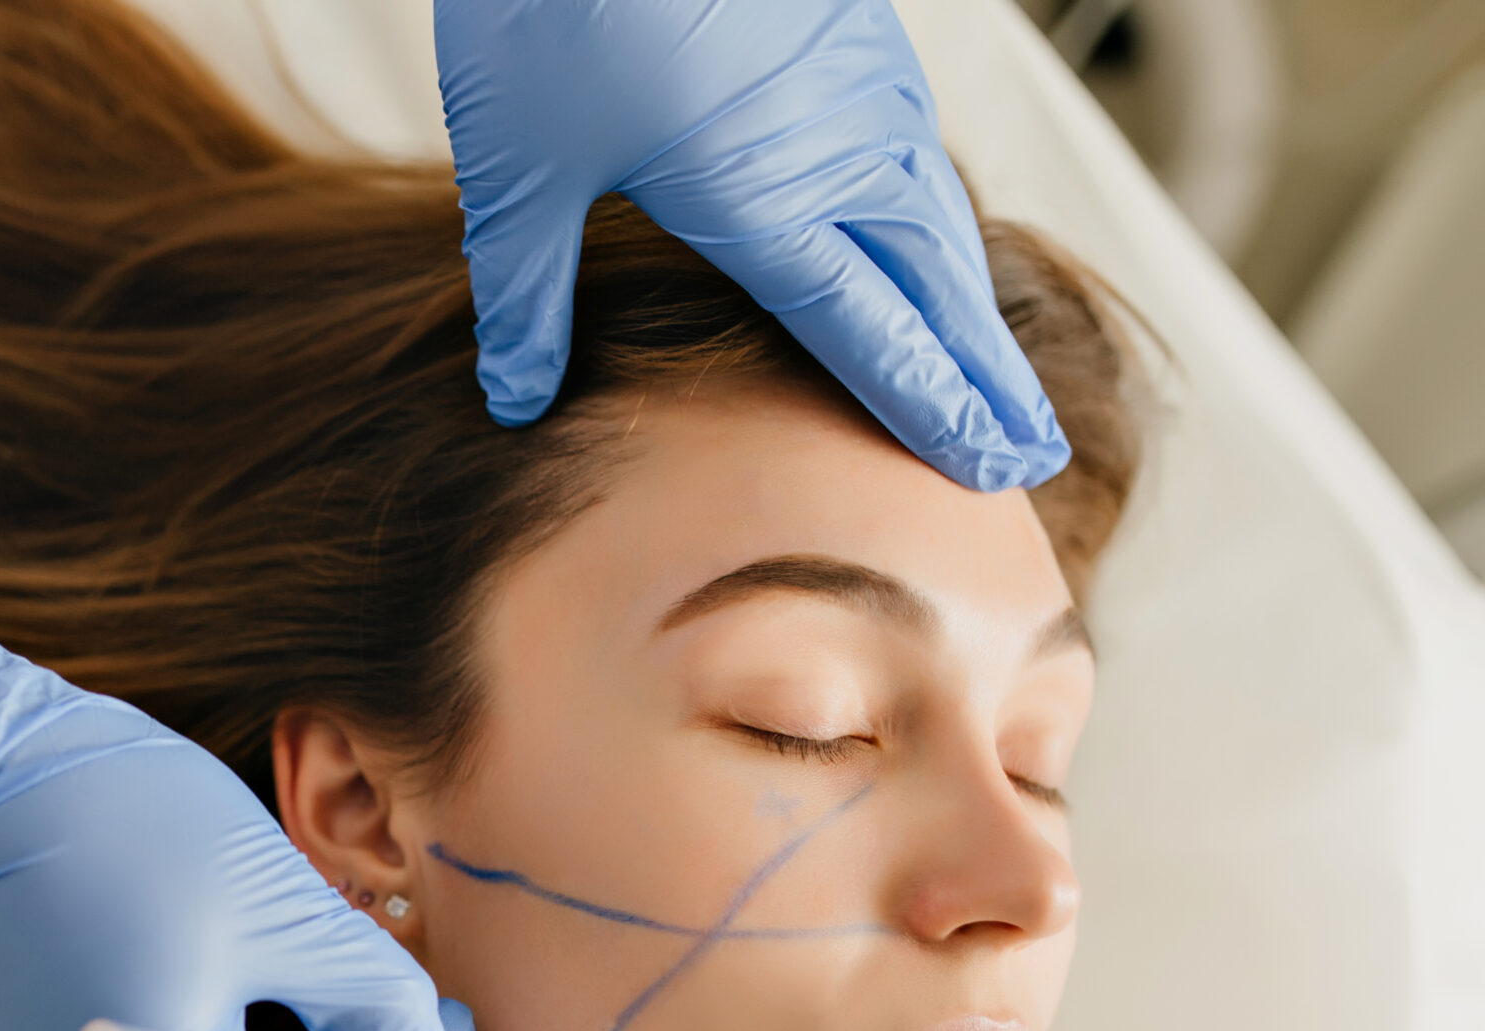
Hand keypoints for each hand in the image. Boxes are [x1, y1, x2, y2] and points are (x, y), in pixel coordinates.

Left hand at [435, 0, 1068, 490]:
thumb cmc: (557, 7)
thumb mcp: (518, 173)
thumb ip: (525, 298)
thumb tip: (516, 401)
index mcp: (766, 198)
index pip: (872, 336)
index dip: (928, 410)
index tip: (983, 471)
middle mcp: (841, 150)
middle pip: (936, 291)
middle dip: (982, 380)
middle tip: (1028, 456)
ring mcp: (862, 89)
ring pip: (939, 220)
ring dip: (972, 307)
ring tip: (998, 380)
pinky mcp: (857, 41)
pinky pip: (916, 156)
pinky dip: (938, 227)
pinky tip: (932, 255)